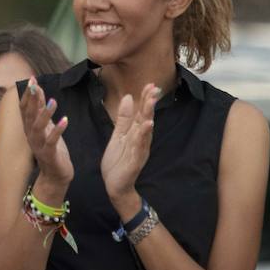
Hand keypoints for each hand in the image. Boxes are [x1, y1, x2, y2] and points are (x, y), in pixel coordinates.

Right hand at [18, 78, 73, 189]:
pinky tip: (65, 120)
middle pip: (28, 115)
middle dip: (31, 100)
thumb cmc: (51, 149)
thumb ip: (41, 109)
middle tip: (35, 85)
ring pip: (38, 128)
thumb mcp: (46, 126)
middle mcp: (31, 136)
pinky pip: (51, 142)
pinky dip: (57, 130)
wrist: (55, 176)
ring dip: (45, 114)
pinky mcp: (49, 155)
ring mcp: (39, 145)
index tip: (32, 79)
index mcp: (29, 128)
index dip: (27, 94)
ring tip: (53, 101)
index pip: (24, 109)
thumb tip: (37, 90)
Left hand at [100, 84, 156, 209]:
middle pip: (146, 118)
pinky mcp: (135, 160)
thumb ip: (124, 118)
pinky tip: (147, 125)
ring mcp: (139, 150)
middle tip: (154, 88)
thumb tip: (129, 97)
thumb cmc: (118, 161)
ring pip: (145, 130)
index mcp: (136, 133)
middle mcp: (141, 140)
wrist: (115, 185)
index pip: (142, 112)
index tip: (150, 84)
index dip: (145, 98)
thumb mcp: (118, 135)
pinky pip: (140, 146)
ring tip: (150, 102)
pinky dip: (144, 135)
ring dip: (148, 115)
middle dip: (149, 103)